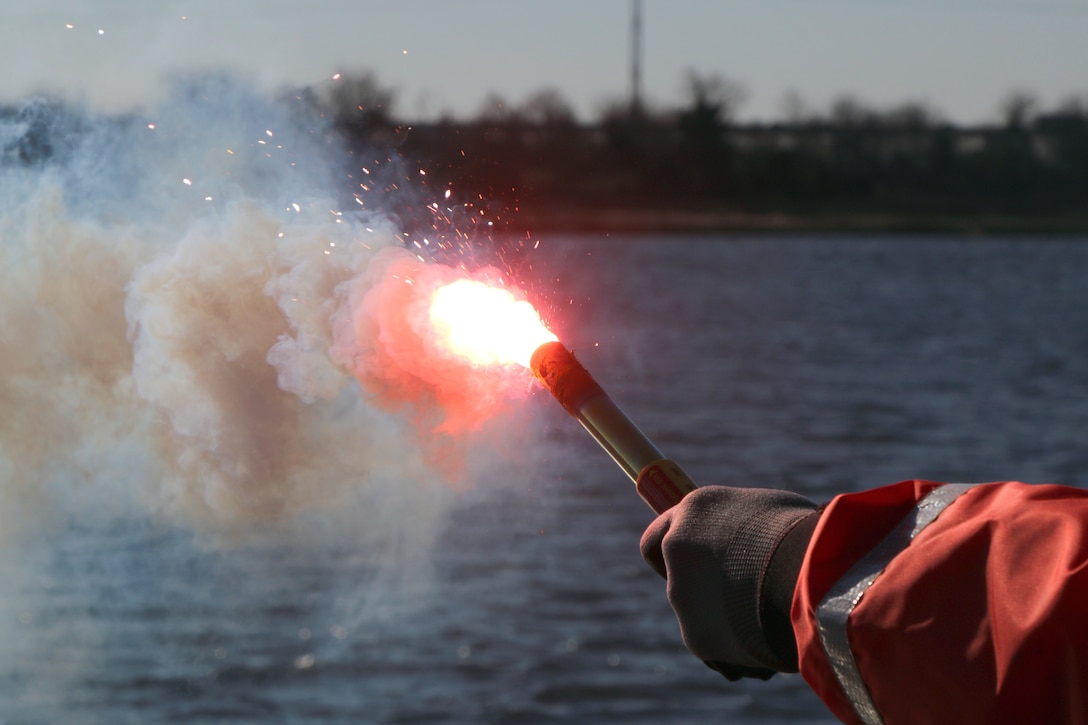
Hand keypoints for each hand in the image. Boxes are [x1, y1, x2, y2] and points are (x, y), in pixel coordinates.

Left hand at [640, 486, 818, 679]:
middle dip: (710, 590)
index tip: (693, 565)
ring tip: (775, 614)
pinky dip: (741, 647)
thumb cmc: (807, 536)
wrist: (813, 580)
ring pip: (702, 614)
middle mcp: (677, 550)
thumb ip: (745, 526)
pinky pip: (719, 647)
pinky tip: (773, 638)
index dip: (675, 553)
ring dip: (730, 618)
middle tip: (747, 596)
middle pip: (682, 579)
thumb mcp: (775, 513)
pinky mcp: (696, 637)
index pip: (658, 537)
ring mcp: (682, 596)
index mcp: (693, 511)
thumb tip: (749, 535)